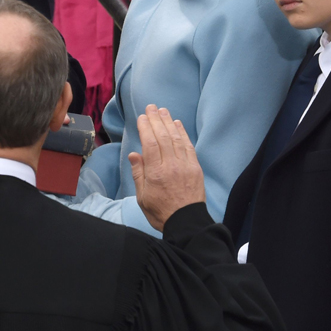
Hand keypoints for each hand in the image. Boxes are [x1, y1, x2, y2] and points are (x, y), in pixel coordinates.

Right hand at [128, 105, 205, 231]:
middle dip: (156, 120)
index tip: (142, 117)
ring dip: (169, 122)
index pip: (150, 144)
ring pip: (176, 138)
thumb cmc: (162, 213)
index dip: (146, 128)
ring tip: (163, 111)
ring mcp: (185, 166)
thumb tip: (134, 155)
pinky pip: (189, 146)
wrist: (187, 223)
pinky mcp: (195, 168)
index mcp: (156, 173)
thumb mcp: (143, 197)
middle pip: (163, 137)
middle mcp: (171, 166)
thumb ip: (139, 174)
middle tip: (151, 107)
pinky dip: (183, 133)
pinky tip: (178, 124)